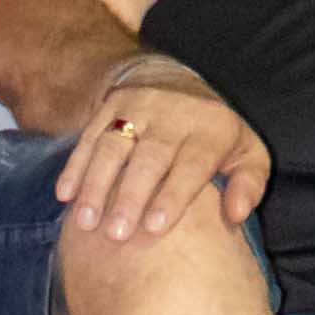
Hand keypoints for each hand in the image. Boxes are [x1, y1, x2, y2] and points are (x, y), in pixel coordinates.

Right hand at [54, 68, 268, 239]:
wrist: (175, 79)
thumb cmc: (214, 135)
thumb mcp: (246, 151)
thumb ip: (250, 183)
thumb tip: (236, 215)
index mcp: (211, 129)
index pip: (192, 162)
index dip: (173, 194)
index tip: (154, 228)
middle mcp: (174, 113)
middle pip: (150, 155)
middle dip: (131, 195)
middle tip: (117, 234)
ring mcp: (139, 105)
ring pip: (114, 144)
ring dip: (97, 184)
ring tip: (86, 222)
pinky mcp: (111, 104)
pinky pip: (90, 134)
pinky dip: (75, 165)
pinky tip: (65, 195)